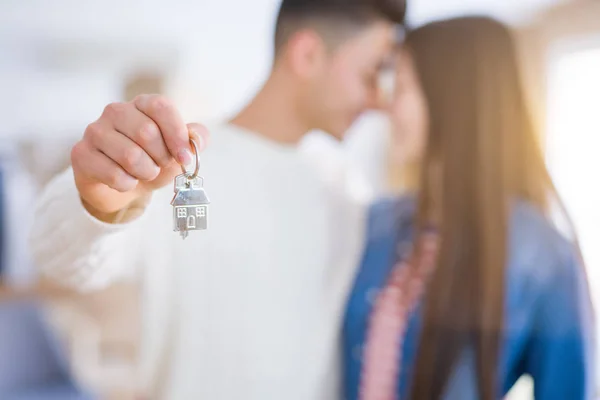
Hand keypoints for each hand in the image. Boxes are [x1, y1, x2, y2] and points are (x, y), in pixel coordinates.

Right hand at [71, 94, 209, 216]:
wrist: (123, 185)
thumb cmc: (152, 160)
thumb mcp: (177, 150)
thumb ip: (194, 139)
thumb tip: (196, 139)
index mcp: (142, 104)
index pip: (161, 106)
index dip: (177, 133)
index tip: (185, 157)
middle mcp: (115, 111)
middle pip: (147, 132)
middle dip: (161, 158)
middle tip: (159, 165)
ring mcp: (95, 131)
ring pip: (130, 156)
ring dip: (145, 172)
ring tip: (144, 173)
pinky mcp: (81, 154)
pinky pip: (114, 174)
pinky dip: (128, 184)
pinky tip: (126, 180)